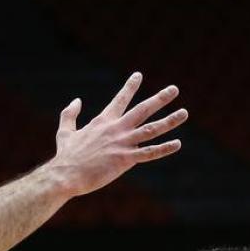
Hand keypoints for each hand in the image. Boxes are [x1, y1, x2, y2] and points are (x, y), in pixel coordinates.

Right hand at [45, 72, 187, 197]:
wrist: (65, 175)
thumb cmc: (66, 156)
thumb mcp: (65, 131)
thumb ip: (70, 114)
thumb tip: (76, 100)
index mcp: (103, 122)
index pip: (120, 100)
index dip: (130, 87)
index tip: (139, 75)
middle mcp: (115, 129)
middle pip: (142, 110)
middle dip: (160, 99)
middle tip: (174, 89)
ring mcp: (122, 144)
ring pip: (151, 129)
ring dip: (169, 121)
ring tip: (184, 113)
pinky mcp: (124, 160)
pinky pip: (149, 153)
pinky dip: (164, 149)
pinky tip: (177, 144)